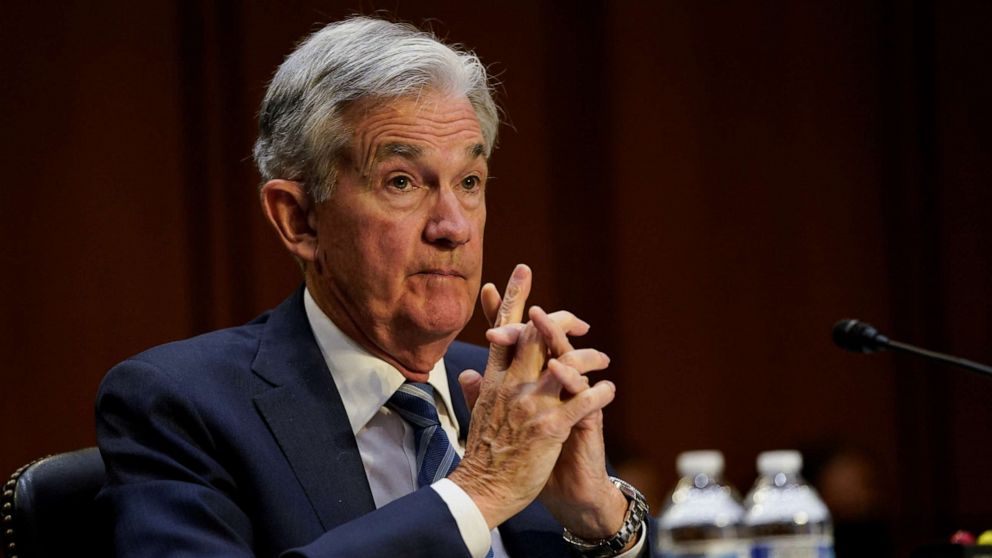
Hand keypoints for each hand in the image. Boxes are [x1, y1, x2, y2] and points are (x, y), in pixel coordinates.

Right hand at [448, 265, 616, 528]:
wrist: (484, 491)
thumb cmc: (483, 456)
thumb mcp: (476, 415)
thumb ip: (476, 389)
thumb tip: (469, 371)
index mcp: (493, 381)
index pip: (503, 329)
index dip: (513, 297)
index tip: (522, 272)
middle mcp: (511, 385)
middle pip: (534, 334)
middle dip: (558, 317)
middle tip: (581, 320)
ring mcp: (531, 405)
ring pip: (564, 362)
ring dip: (588, 356)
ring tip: (603, 359)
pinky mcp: (550, 427)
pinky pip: (582, 400)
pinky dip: (599, 391)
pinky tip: (609, 390)